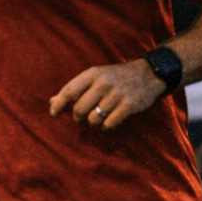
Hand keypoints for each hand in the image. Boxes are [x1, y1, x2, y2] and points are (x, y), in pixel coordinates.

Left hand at [48, 59, 164, 130]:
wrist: (149, 73)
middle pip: (79, 109)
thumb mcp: (95, 76)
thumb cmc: (115, 77)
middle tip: (81, 117)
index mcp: (92, 74)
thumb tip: (52, 101)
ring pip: (94, 119)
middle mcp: (103, 83)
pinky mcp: (129, 105)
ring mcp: (117, 95)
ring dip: (93, 123)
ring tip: (97, 118)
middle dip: (77, 117)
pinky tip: (107, 122)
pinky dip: (106, 126)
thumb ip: (75, 88)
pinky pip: (109, 124)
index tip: (53, 114)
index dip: (58, 104)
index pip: (69, 90)